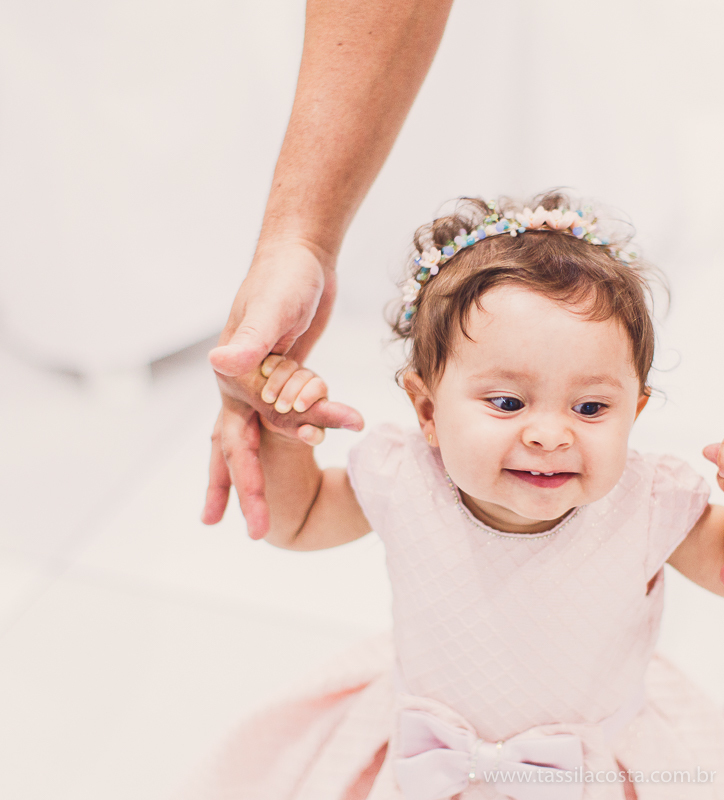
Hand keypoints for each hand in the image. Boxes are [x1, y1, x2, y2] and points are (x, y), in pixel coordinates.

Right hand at [202, 240, 362, 536]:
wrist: (301, 254)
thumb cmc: (285, 276)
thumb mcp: (272, 307)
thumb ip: (251, 339)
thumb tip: (221, 364)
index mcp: (233, 376)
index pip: (244, 435)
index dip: (254, 470)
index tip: (260, 504)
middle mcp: (240, 384)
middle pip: (239, 449)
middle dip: (246, 492)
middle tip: (255, 534)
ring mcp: (260, 382)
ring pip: (262, 438)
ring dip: (265, 473)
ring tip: (264, 518)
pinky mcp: (282, 375)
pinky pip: (287, 416)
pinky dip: (296, 435)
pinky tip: (302, 452)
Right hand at [257, 355, 331, 441]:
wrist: (274, 417)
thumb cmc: (294, 425)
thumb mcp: (304, 432)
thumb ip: (313, 435)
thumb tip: (307, 432)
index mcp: (319, 392)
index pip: (318, 387)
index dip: (309, 395)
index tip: (298, 408)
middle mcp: (307, 378)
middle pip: (303, 376)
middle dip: (291, 392)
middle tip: (280, 408)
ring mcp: (291, 370)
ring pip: (289, 366)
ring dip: (277, 381)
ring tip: (267, 399)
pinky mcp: (275, 364)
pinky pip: (274, 359)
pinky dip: (270, 365)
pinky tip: (264, 374)